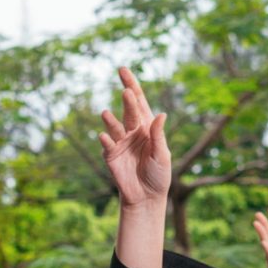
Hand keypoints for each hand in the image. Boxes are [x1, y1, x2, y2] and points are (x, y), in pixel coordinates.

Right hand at [98, 67, 168, 210]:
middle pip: (128, 111)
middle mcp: (132, 132)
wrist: (147, 198)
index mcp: (148, 128)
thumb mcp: (163, 155)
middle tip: (126, 90)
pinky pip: (107, 145)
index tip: (123, 70)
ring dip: (111, 120)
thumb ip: (159, 136)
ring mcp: (120, 143)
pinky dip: (105, 140)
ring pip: (114, 127)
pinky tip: (105, 137)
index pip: (139, 102)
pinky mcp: (111, 156)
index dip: (132, 85)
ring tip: (106, 113)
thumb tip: (161, 115)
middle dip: (127, 101)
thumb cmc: (159, 176)